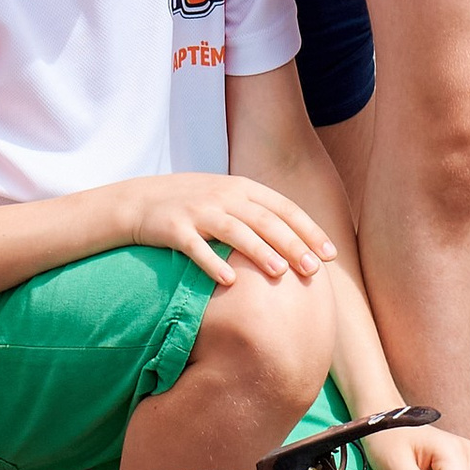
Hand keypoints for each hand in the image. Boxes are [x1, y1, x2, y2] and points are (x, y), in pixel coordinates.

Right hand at [115, 171, 335, 287]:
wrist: (139, 200)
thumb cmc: (193, 205)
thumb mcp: (228, 199)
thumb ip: (259, 213)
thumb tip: (300, 242)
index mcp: (242, 188)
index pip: (284, 208)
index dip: (309, 230)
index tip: (330, 255)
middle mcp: (223, 196)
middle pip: (265, 220)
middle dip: (292, 245)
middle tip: (313, 269)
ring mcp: (198, 210)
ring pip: (235, 231)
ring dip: (259, 252)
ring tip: (280, 273)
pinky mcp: (174, 228)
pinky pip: (196, 248)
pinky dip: (213, 264)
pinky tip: (229, 281)